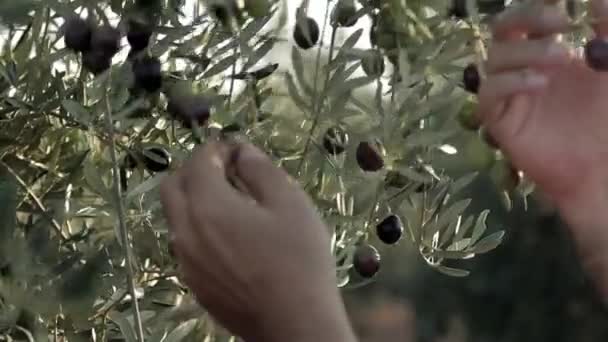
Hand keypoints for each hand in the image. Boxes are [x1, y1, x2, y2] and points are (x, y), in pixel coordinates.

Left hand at [159, 141, 355, 341]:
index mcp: (206, 205)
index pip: (198, 161)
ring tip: (233, 206)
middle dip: (196, 171)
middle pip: (173, 187)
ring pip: (177, 218)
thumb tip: (243, 151)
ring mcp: (186, 261)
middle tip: (228, 173)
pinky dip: (199, 229)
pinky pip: (186, 245)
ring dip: (195, 201)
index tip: (239, 150)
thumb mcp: (290, 203)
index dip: (218, 149)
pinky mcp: (194, 284)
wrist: (294, 323)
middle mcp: (185, 231)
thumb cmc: (298, 258)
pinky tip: (232, 240)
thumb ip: (261, 170)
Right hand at [479, 0, 607, 297]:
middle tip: (560, 22)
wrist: (599, 167)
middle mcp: (521, 67)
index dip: (539, 7)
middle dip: (526, 18)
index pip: (529, 18)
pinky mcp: (498, 119)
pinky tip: (540, 83)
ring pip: (495, 58)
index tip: (568, 7)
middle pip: (503, 29)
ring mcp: (508, 93)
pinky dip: (511, 81)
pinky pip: (489, 92)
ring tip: (561, 58)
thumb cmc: (606, 118)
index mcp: (546, 51)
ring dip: (526, 51)